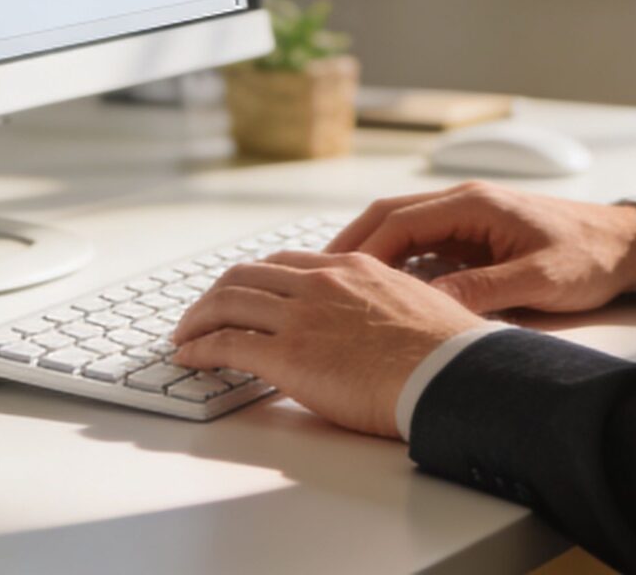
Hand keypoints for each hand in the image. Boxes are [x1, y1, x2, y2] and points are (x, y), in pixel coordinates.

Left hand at [170, 250, 485, 437]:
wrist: (452, 373)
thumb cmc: (447, 353)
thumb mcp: (415, 307)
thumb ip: (384, 306)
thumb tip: (381, 328)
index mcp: (354, 268)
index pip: (287, 262)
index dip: (256, 277)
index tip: (242, 292)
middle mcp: (322, 283)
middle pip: (247, 275)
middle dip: (216, 294)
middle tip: (201, 314)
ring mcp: (302, 316)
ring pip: (228, 302)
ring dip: (197, 319)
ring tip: (183, 336)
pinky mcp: (289, 356)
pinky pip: (227, 342)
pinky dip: (199, 347)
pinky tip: (189, 358)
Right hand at [324, 182, 635, 314]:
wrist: (626, 245)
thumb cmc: (589, 257)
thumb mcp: (538, 280)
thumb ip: (484, 292)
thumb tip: (429, 308)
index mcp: (474, 204)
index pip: (400, 220)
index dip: (362, 251)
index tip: (335, 280)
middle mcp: (464, 204)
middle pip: (389, 219)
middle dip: (350, 248)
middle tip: (313, 280)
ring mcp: (467, 219)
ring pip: (402, 232)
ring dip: (369, 257)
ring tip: (336, 290)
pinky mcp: (473, 238)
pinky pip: (423, 247)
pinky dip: (396, 266)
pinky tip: (381, 295)